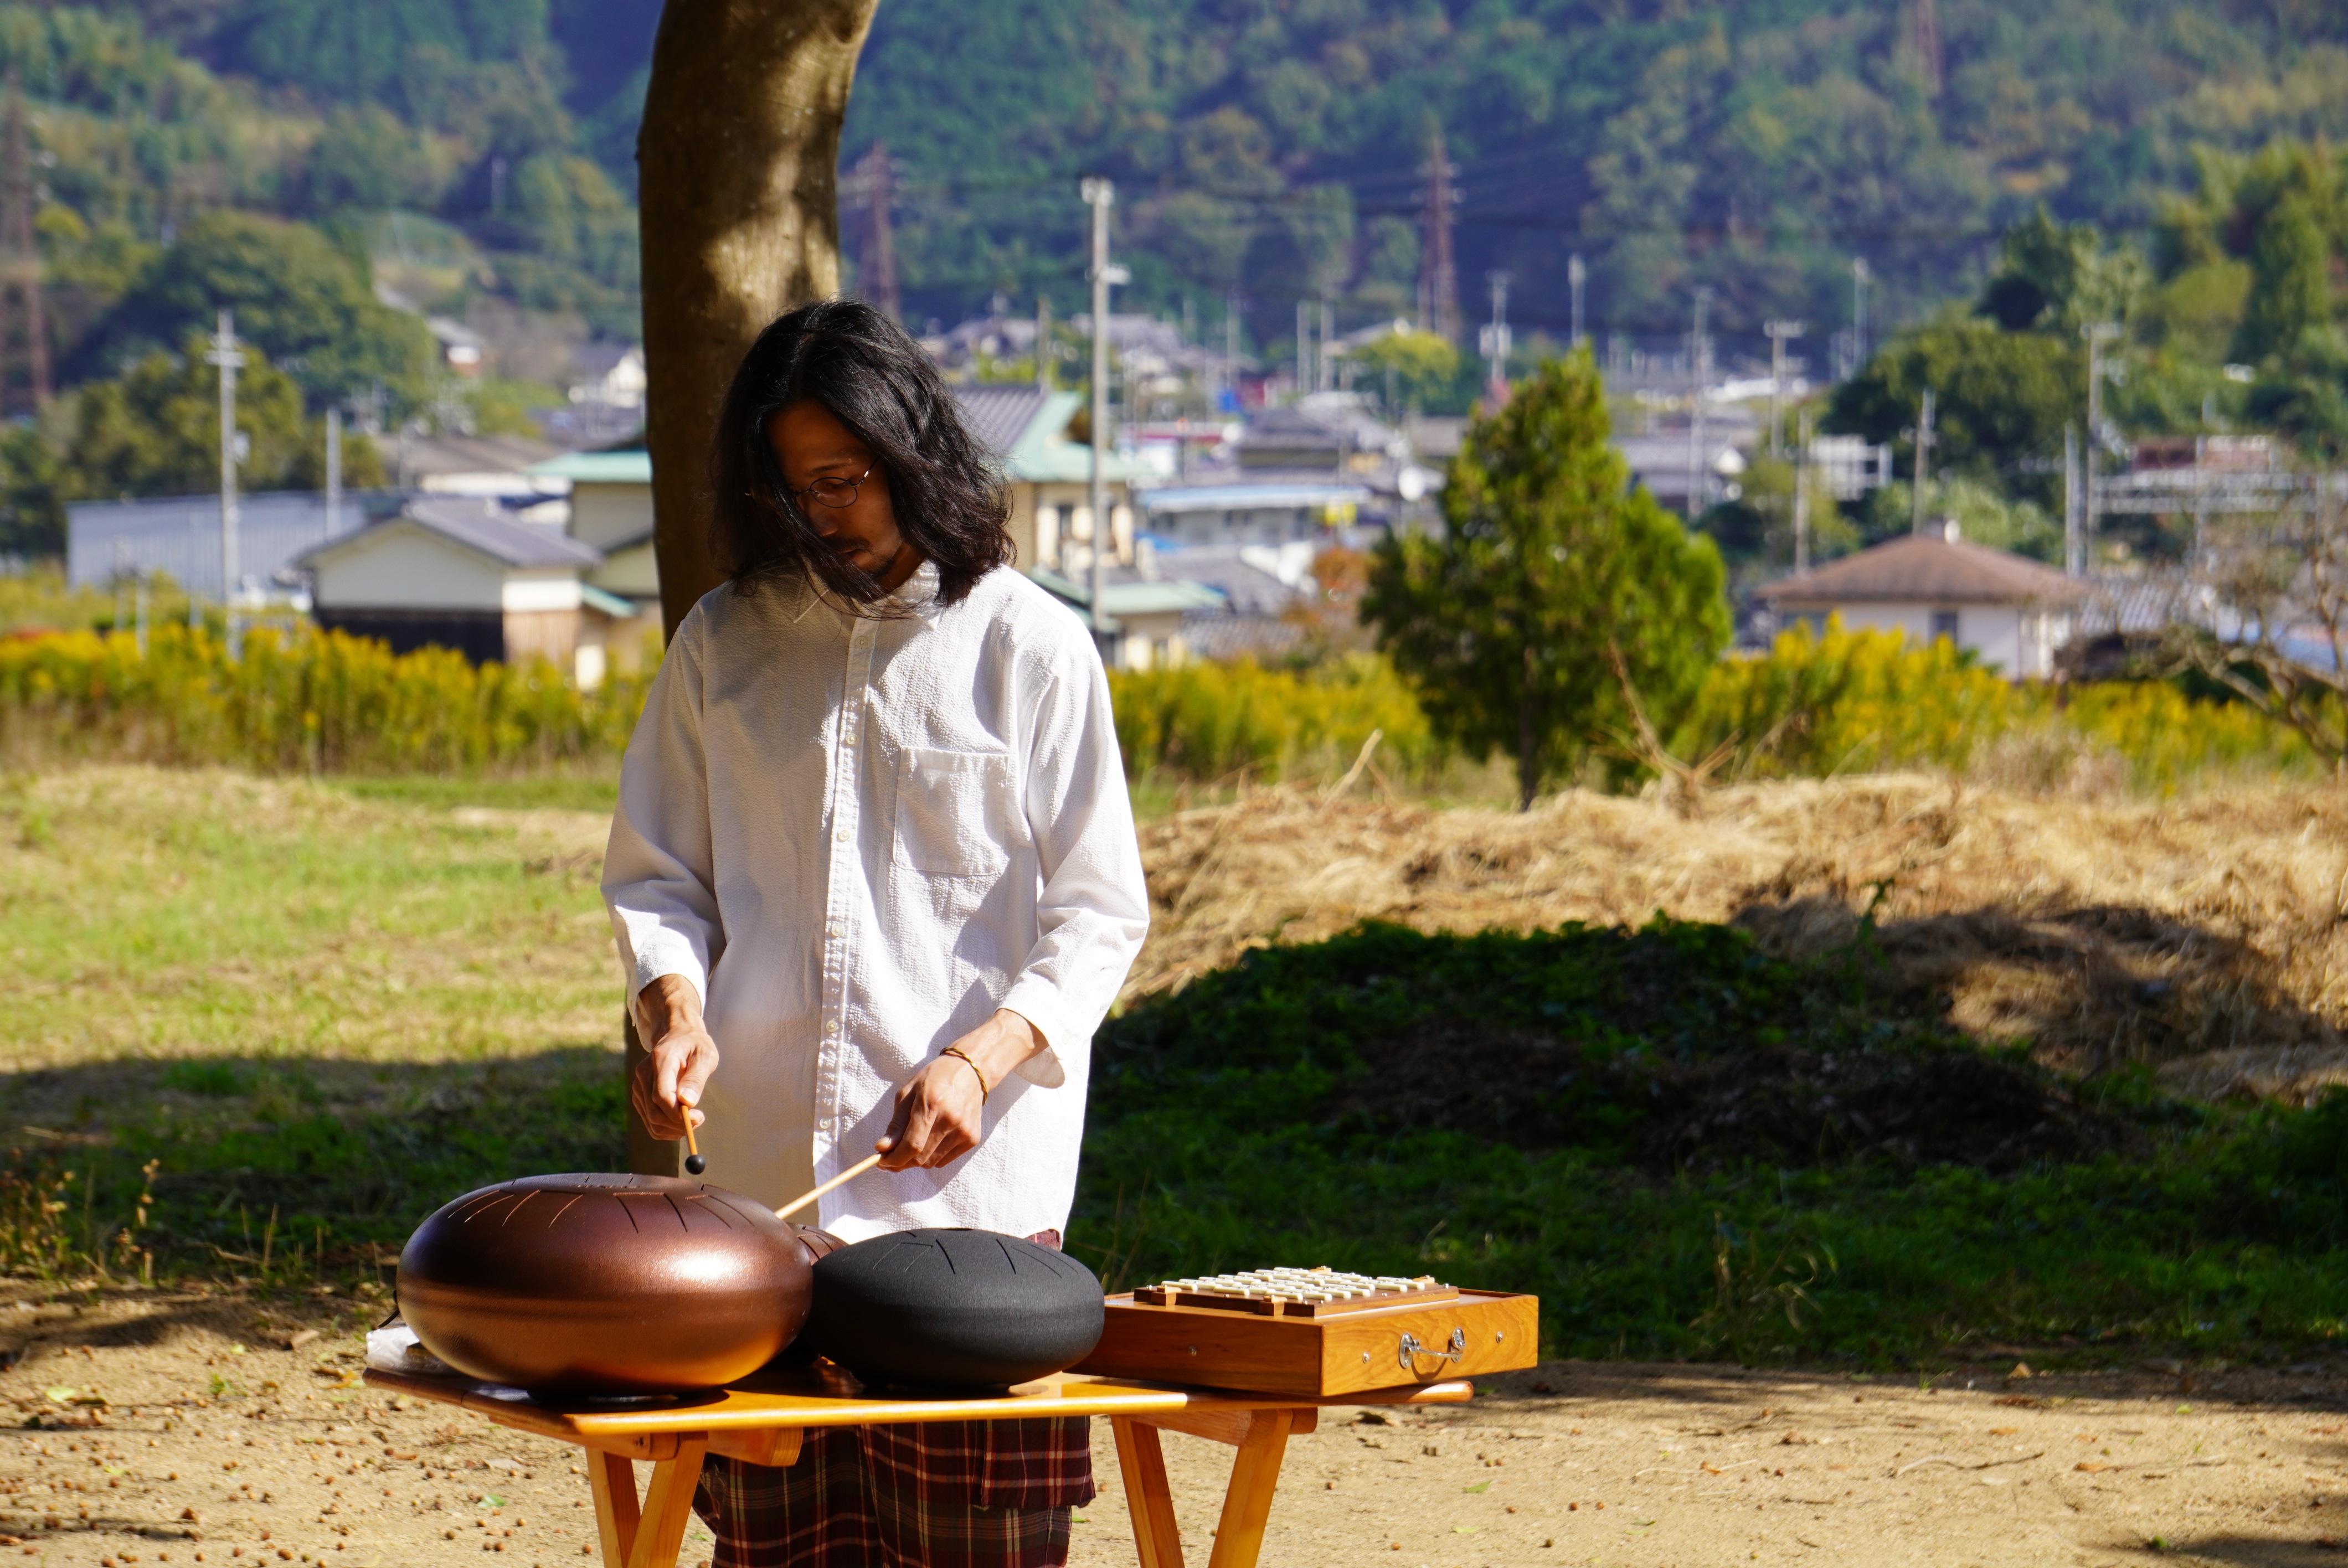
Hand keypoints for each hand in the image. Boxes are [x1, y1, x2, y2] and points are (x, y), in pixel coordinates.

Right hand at [631, 974, 717, 1141]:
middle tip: (699, 1120)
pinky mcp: (639, 1094)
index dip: (678, 1114)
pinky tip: (680, 1120)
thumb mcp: (705, 1056)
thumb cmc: (695, 1045)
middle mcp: (644, 1074)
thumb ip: (696, 1078)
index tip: (699, 1117)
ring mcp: (639, 1085)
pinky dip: (665, 1127)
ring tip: (692, 1120)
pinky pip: (649, 1120)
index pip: (661, 1096)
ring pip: (650, 1120)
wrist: (678, 1035)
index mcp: (660, 1061)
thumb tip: (687, 1101)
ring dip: (672, 1129)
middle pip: (654, 1112)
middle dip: (677, 1124)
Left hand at [875, 1010, 1048, 1170]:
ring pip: (931, 1163)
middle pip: (920, 1158)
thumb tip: (882, 1149)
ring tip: (911, 1145)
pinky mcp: (972, 1139)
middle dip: (901, 1162)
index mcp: (931, 1103)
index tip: (881, 1162)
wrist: (970, 1072)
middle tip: (891, 1156)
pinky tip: (931, 1140)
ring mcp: (964, 1131)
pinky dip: (932, 1157)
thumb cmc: (934, 1079)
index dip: (893, 1159)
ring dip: (916, 1160)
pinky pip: (944, 1161)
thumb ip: (896, 1124)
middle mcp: (951, 1119)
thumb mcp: (908, 1093)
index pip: (912, 1145)